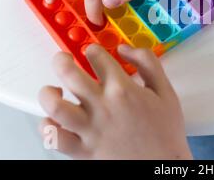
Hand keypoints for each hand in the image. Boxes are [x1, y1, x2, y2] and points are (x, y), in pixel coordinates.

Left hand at [38, 44, 191, 159]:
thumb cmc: (165, 132)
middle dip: (61, 59)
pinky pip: (54, 137)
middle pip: (68, 72)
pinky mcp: (82, 150)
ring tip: (54, 89)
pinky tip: (54, 120)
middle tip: (63, 59)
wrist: (162, 166)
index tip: (94, 54)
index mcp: (123, 89)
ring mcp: (90, 129)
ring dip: (48, 93)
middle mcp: (103, 106)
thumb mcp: (166, 90)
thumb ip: (148, 63)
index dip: (93, 51)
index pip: (97, 57)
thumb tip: (126, 49)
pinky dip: (47, 126)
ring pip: (54, 105)